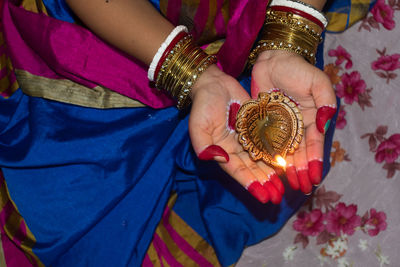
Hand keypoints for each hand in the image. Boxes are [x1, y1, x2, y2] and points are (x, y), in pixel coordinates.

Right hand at [189, 65, 284, 203]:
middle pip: (253, 169)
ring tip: (285, 187)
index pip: (238, 172)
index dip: (251, 184)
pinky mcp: (257, 127)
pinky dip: (277, 152)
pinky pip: (268, 142)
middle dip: (265, 183)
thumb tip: (219, 159)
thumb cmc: (203, 105)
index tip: (264, 197)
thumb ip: (204, 145)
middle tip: (279, 197)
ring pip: (262, 159)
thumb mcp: (198, 125)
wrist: (213, 83)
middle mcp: (236, 149)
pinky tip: (288, 162)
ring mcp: (248, 138)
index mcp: (222, 152)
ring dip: (272, 173)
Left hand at [251, 50, 336, 193]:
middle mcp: (296, 127)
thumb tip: (326, 125)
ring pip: (283, 152)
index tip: (315, 179)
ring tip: (286, 186)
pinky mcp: (262, 124)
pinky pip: (265, 143)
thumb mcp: (318, 82)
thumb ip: (326, 101)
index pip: (314, 145)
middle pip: (298, 154)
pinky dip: (268, 157)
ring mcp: (279, 127)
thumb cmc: (297, 69)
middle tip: (300, 189)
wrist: (272, 59)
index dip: (314, 162)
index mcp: (312, 120)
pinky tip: (269, 170)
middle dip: (301, 171)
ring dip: (286, 169)